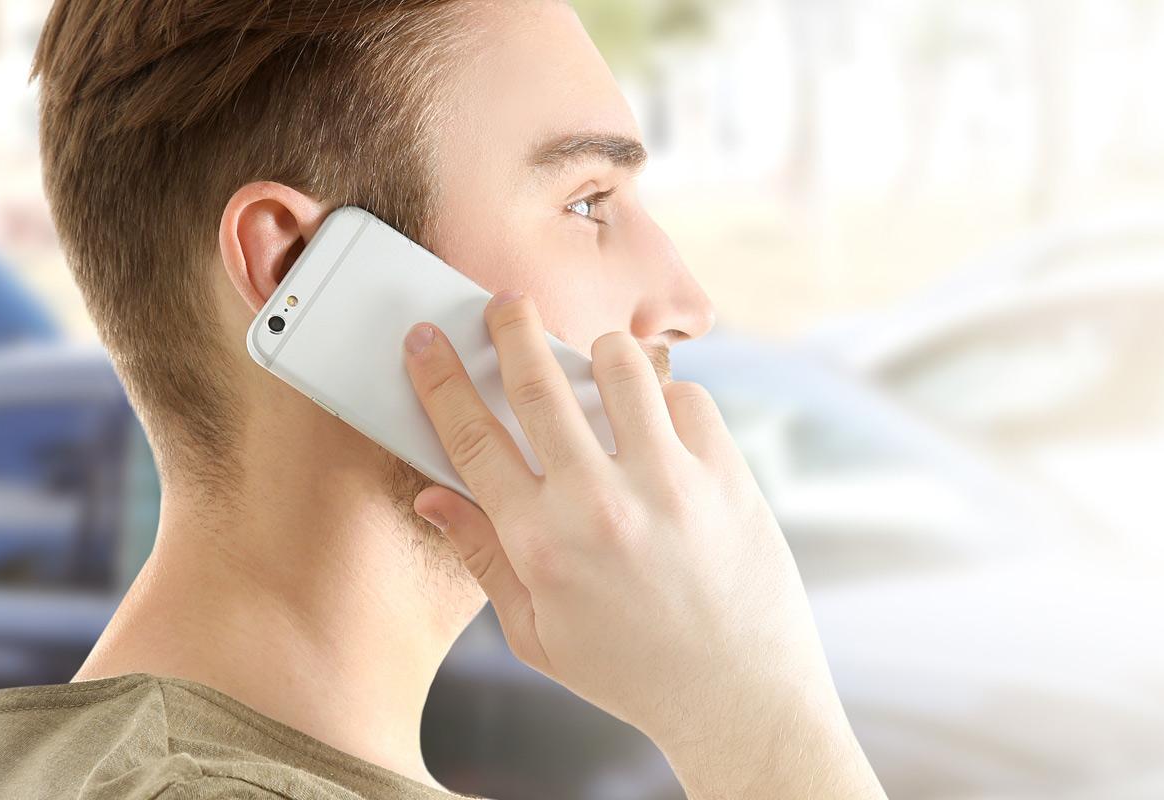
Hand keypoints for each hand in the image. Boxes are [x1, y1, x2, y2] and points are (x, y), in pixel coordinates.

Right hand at [402, 291, 884, 798]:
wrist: (737, 695)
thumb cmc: (632, 669)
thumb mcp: (538, 635)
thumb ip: (483, 558)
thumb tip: (432, 498)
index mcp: (541, 544)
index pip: (472, 437)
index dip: (440, 377)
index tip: (426, 338)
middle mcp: (601, 503)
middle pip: (538, 381)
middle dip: (513, 326)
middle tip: (506, 302)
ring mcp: (669, 482)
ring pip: (622, 364)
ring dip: (600, 354)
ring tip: (598, 368)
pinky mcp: (726, 474)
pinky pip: (688, 395)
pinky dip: (669, 399)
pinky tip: (662, 428)